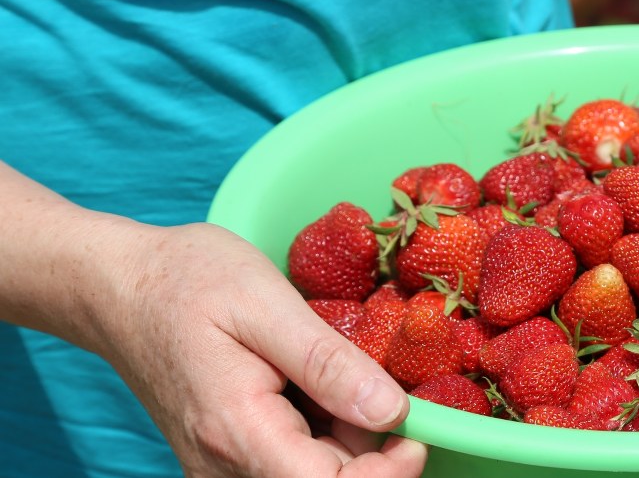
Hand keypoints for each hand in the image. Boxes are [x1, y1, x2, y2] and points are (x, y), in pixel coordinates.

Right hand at [96, 222, 426, 476]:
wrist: (119, 286)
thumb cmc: (188, 281)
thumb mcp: (267, 304)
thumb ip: (330, 363)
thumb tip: (393, 412)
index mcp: (238, 432)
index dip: (389, 471)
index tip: (418, 428)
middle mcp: (225, 468)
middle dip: (368, 443)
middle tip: (363, 372)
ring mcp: (221, 468)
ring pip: (312, 473)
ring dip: (342, 433)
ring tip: (319, 364)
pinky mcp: (225, 457)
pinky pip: (290, 460)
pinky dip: (317, 427)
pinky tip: (304, 380)